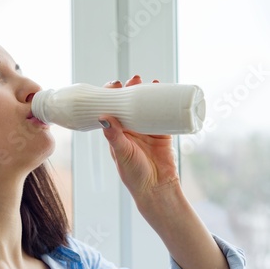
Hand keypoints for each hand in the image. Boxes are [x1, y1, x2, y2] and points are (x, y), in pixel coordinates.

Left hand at [100, 75, 178, 201]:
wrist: (157, 189)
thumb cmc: (134, 175)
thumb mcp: (122, 154)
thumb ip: (114, 137)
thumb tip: (103, 117)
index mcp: (116, 133)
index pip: (111, 110)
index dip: (111, 96)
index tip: (114, 84)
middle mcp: (130, 130)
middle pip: (128, 105)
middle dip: (130, 90)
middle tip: (134, 79)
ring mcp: (147, 131)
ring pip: (145, 107)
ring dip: (146, 94)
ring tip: (149, 81)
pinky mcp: (163, 134)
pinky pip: (163, 115)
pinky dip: (164, 104)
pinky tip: (166, 93)